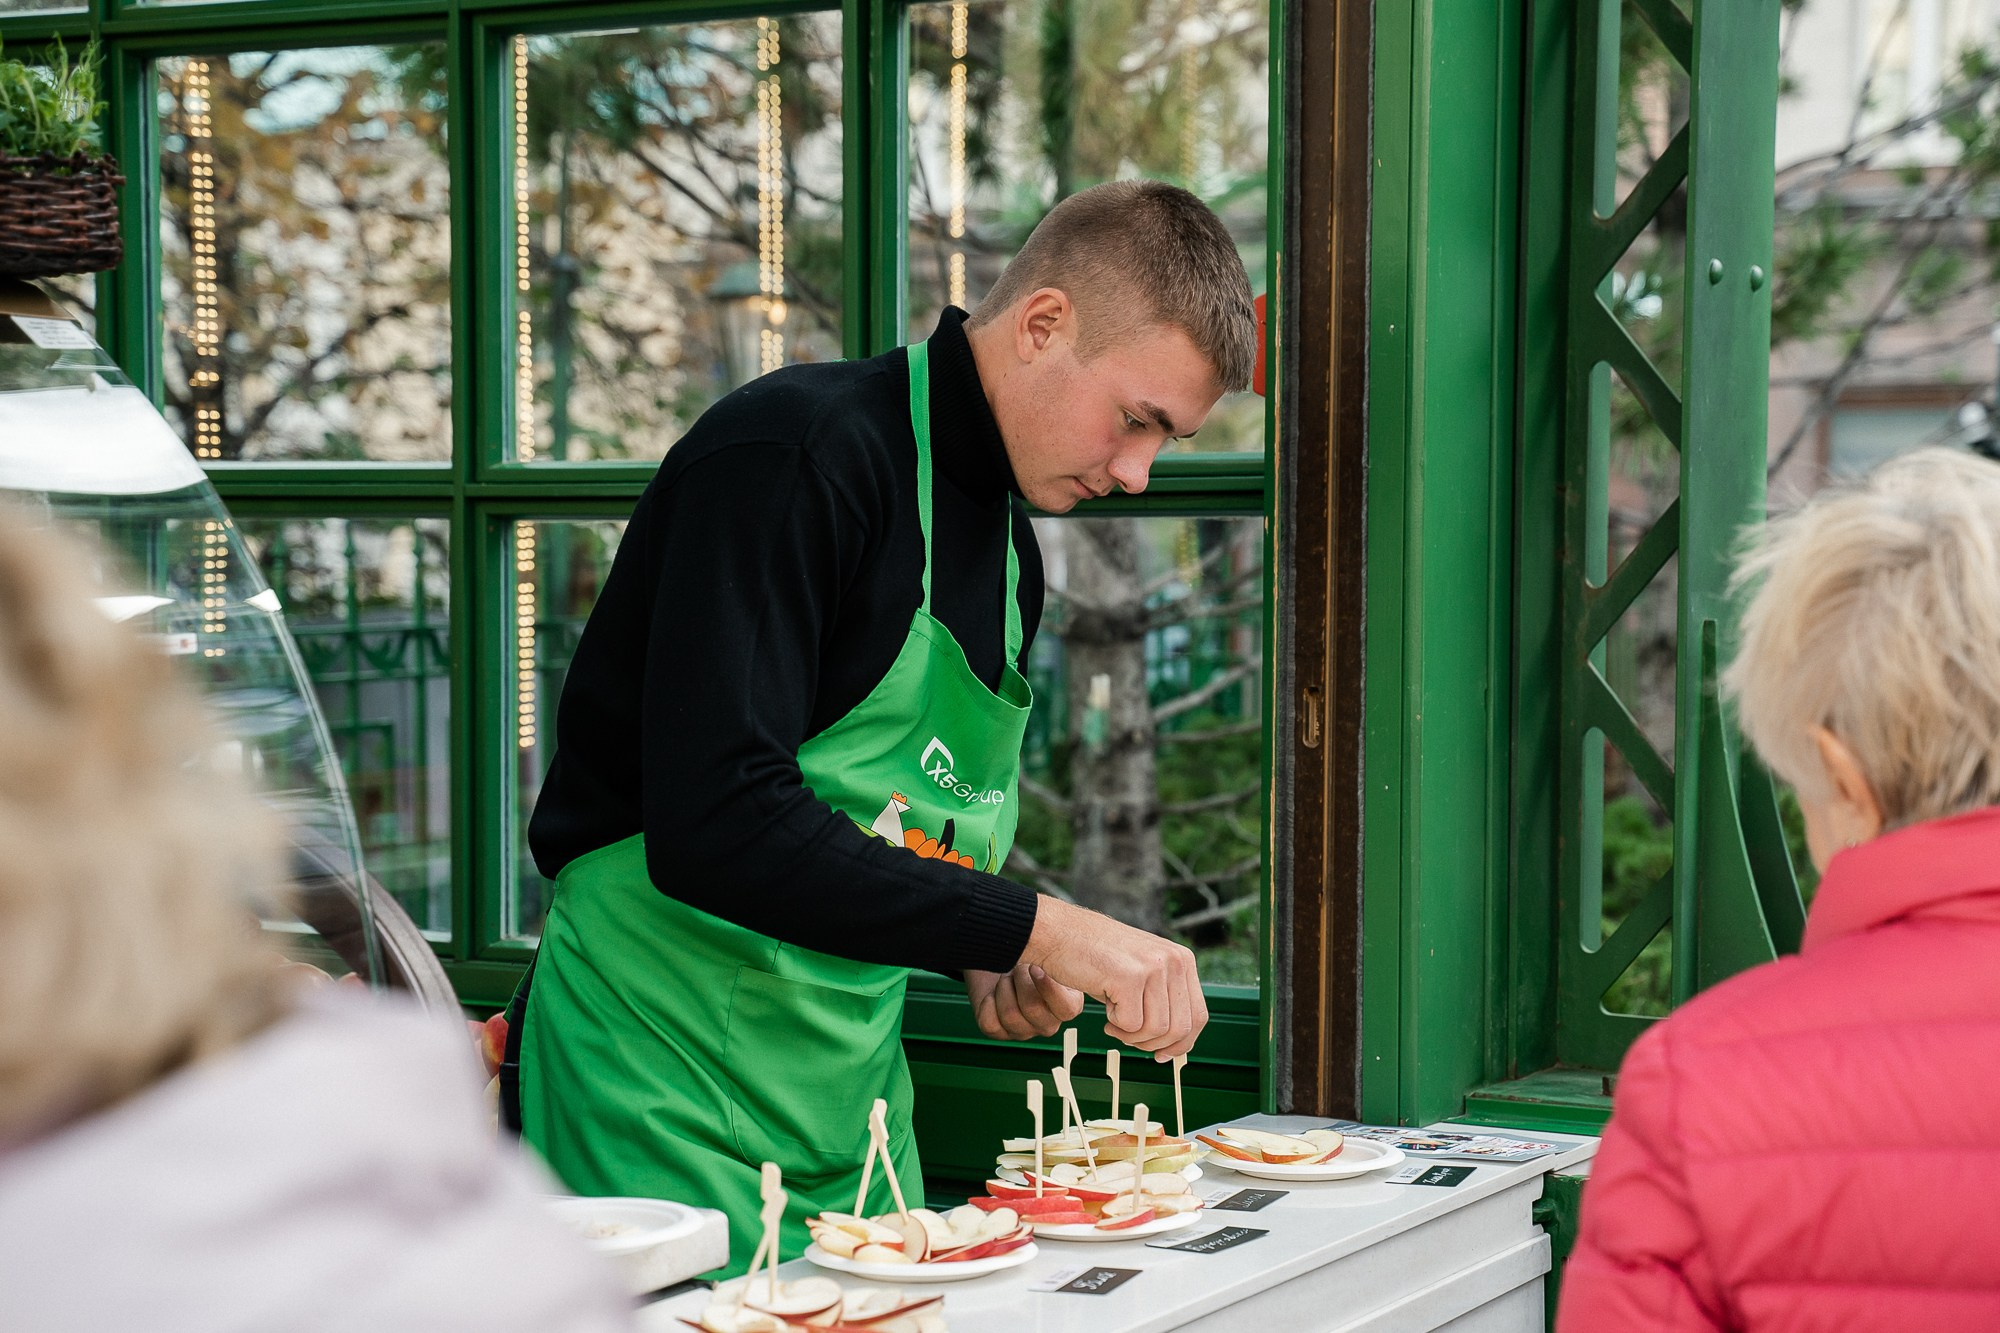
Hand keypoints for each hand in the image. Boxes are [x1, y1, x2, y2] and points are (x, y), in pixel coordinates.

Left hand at [966, 963, 1085, 1039]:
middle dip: (1020, 979)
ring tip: (1007, 978)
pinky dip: (987, 1003)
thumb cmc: (1033, 956)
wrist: (1005, 962)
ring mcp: (1024, 1031)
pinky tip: (993, 993)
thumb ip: (1058, 954)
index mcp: (1069, 1005)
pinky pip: (990, 1023)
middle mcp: (1048, 1023)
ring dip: (1004, 988)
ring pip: (1010, 1015)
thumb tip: (1059, 947)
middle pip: (1032, 1008)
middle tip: (1018, 966)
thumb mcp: (1050, 952)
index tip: (1035, 967)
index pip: (1066, 1008)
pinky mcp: (1000, 1032)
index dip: (1049, 989)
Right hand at [1017, 897, 1208, 1058]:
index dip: (1181, 1044)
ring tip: (1113, 1019)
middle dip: (1152, 1044)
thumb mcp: (1141, 972)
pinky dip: (1115, 1026)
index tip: (1161, 1054)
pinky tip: (1105, 1006)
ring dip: (1130, 1035)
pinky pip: (1131, 1025)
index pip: (1198, 1016)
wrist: (1059, 933)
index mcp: (1182, 960)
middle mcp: (1174, 961)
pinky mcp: (1130, 977)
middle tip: (1127, 1036)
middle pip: (1180, 1029)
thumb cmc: (1095, 955)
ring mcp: (1154, 967)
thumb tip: (1175, 1044)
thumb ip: (1162, 999)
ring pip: (1156, 1031)